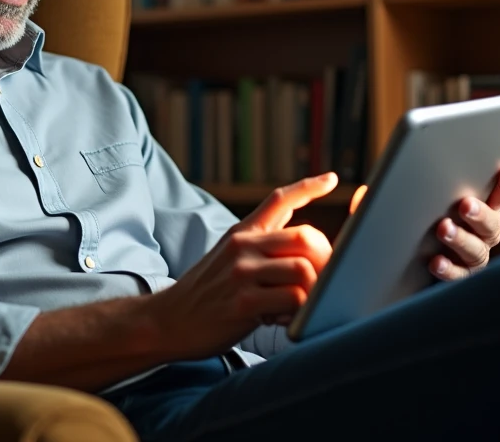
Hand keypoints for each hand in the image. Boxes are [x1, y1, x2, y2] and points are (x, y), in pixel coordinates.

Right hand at [148, 173, 337, 360]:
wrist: (168, 320)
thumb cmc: (205, 291)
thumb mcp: (226, 254)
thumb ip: (259, 238)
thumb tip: (292, 218)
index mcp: (242, 233)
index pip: (279, 199)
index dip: (308, 187)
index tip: (331, 179)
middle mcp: (243, 246)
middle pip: (305, 238)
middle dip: (324, 261)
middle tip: (321, 283)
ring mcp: (242, 273)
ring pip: (304, 271)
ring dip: (311, 292)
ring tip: (296, 306)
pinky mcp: (243, 302)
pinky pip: (293, 299)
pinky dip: (299, 312)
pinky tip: (283, 319)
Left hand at [430, 163, 499, 280]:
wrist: (418, 260)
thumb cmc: (440, 223)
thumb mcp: (447, 202)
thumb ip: (459, 184)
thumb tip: (476, 160)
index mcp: (485, 214)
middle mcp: (484, 237)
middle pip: (489, 226)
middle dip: (479, 215)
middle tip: (465, 204)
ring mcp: (473, 259)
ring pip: (474, 251)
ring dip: (460, 239)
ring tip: (444, 229)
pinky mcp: (459, 278)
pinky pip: (457, 276)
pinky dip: (448, 269)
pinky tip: (436, 261)